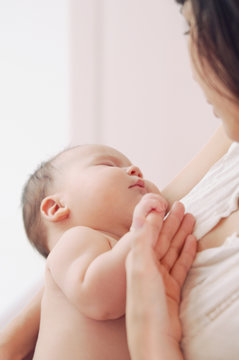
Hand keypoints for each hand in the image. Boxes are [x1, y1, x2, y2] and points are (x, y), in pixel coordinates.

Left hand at [126, 199, 196, 358]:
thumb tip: (142, 214)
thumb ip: (141, 240)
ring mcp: (160, 277)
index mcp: (138, 259)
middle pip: (163, 239)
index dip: (160, 218)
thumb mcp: (141, 267)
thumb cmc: (145, 304)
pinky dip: (186, 253)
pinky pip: (179, 265)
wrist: (153, 338)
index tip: (168, 203)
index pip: (151, 233)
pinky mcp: (170, 288)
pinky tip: (192, 242)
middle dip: (173, 223)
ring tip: (191, 221)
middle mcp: (147, 266)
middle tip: (184, 208)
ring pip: (172, 250)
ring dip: (181, 235)